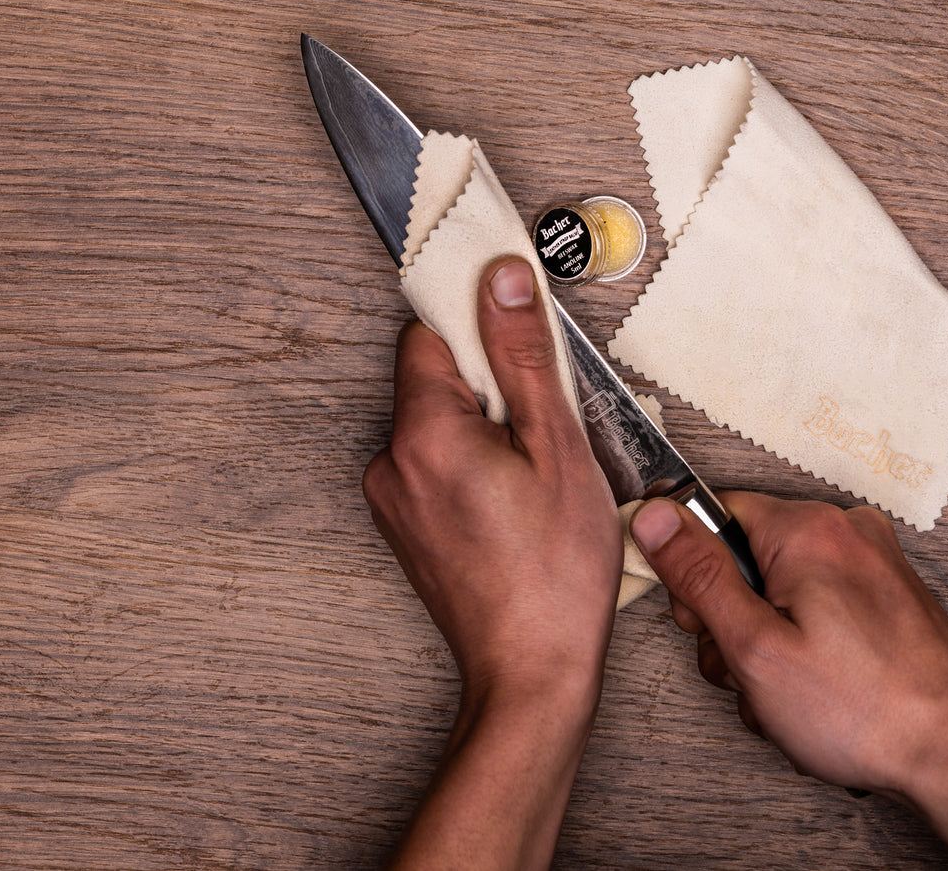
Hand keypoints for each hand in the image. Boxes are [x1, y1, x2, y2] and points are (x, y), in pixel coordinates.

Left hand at [365, 258, 621, 869]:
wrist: (531, 669)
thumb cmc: (552, 575)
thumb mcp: (557, 446)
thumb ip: (523, 354)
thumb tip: (501, 278)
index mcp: (423, 433)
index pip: (429, 332)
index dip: (480, 330)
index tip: (520, 345)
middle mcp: (390, 460)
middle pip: (433, 376)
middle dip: (490, 386)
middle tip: (540, 432)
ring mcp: (390, 496)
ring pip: (436, 420)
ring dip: (483, 427)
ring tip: (530, 477)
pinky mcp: (401, 521)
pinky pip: (432, 460)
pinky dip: (470, 462)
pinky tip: (511, 501)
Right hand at [631, 493, 947, 869]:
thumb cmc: (862, 711)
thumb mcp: (752, 645)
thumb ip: (696, 575)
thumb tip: (653, 516)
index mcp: (809, 529)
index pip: (710, 513)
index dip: (692, 573)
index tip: (703, 620)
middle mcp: (846, 531)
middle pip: (744, 556)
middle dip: (731, 619)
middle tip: (747, 667)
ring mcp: (872, 563)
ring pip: (777, 588)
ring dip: (765, 643)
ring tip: (785, 692)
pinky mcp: (887, 596)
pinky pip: (816, 605)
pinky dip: (803, 645)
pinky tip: (813, 690)